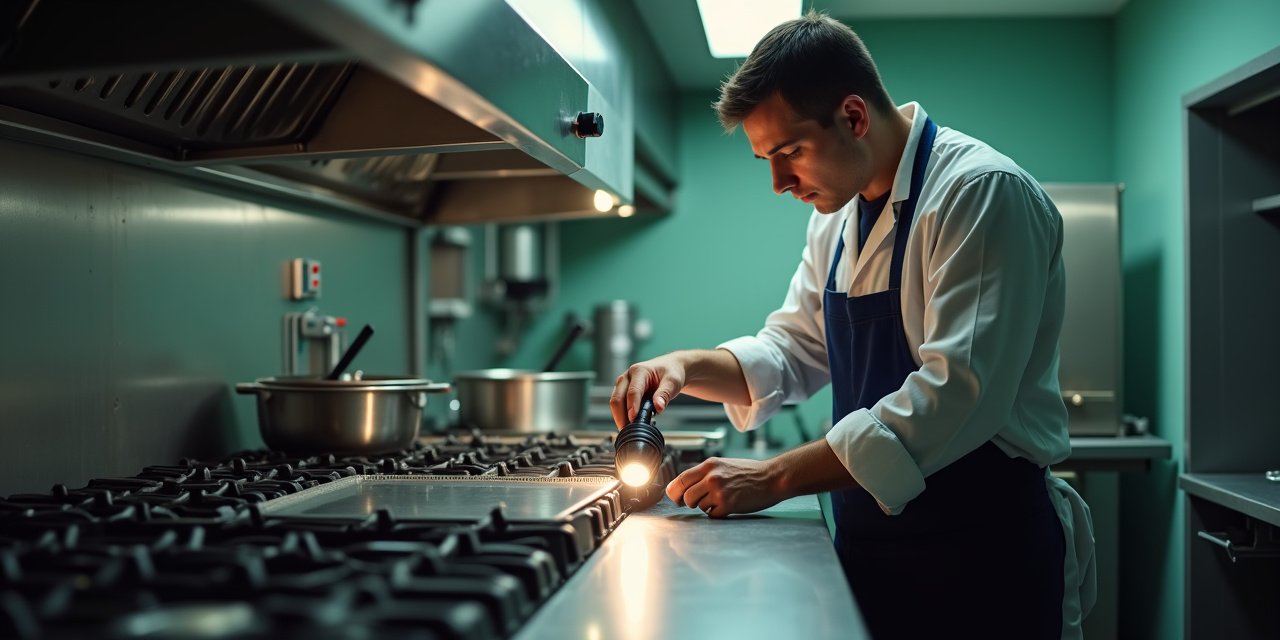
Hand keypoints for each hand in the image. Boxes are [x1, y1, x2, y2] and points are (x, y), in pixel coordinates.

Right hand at [610, 352, 687, 428]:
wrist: (670, 368)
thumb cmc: (671, 373)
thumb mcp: (673, 382)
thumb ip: (665, 394)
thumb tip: (658, 407)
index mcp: (639, 371)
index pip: (633, 391)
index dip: (632, 406)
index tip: (633, 419)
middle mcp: (628, 376)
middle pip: (617, 398)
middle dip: (621, 415)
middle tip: (628, 431)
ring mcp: (623, 384)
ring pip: (615, 402)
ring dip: (620, 417)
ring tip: (629, 431)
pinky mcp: (623, 392)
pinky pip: (619, 405)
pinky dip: (622, 415)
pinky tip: (629, 425)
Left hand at [665, 457, 783, 517]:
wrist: (772, 478)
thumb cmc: (748, 472)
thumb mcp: (723, 465)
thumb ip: (704, 473)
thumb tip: (683, 486)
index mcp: (709, 465)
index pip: (679, 480)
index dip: (674, 492)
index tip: (677, 497)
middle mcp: (711, 477)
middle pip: (685, 496)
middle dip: (689, 502)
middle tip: (698, 501)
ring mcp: (719, 491)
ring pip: (698, 506)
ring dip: (706, 506)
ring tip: (720, 499)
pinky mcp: (728, 505)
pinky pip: (712, 515)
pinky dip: (717, 513)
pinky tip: (728, 505)